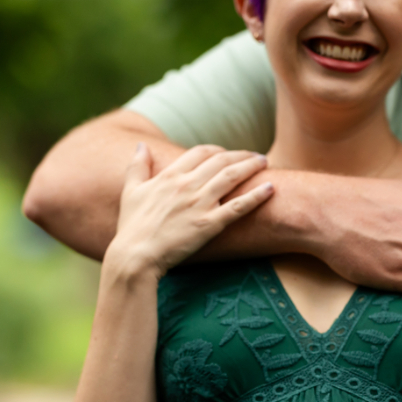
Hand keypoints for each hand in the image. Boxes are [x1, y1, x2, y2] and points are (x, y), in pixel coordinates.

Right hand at [105, 143, 273, 277]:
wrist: (136, 255)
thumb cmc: (132, 226)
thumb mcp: (131, 191)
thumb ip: (137, 166)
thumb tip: (142, 145)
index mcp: (170, 176)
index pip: (200, 153)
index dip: (217, 150)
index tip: (227, 153)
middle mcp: (187, 185)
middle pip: (220, 161)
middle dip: (240, 155)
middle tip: (255, 156)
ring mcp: (200, 204)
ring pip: (232, 177)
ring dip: (251, 167)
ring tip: (265, 162)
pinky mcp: (209, 225)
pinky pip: (238, 207)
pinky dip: (256, 196)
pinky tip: (270, 188)